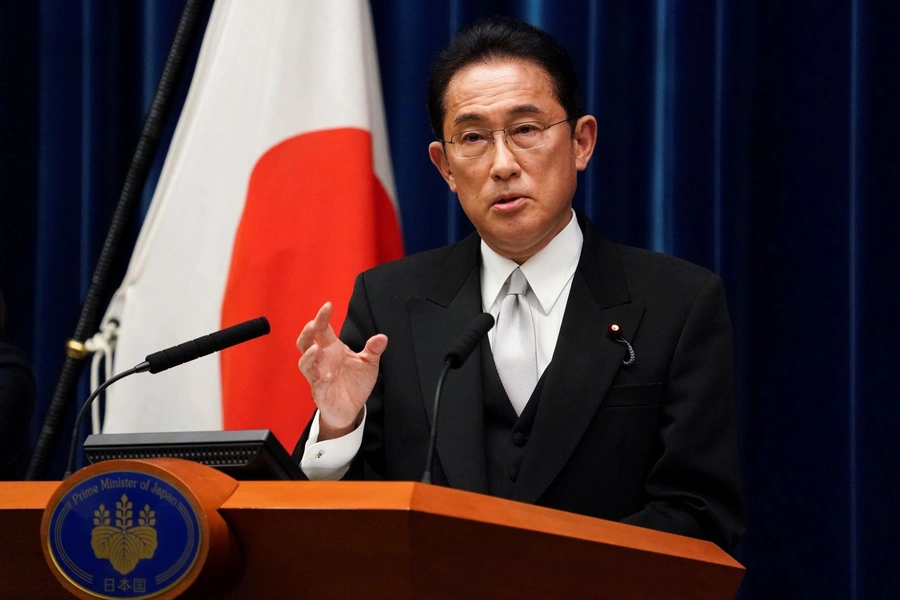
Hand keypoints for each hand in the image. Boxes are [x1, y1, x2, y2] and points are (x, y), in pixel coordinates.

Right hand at [296, 302, 386, 439]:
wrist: (352, 407)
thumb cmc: (355, 382)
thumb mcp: (368, 363)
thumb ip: (373, 350)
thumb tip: (382, 337)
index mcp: (331, 349)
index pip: (322, 330)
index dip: (322, 317)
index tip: (328, 305)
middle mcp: (321, 361)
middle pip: (305, 343)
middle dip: (307, 333)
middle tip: (313, 324)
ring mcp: (318, 377)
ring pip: (305, 364)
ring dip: (309, 356)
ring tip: (316, 348)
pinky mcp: (321, 394)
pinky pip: (317, 387)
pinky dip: (321, 382)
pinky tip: (328, 377)